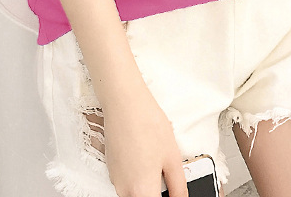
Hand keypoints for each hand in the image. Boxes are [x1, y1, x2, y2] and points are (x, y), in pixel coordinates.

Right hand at [103, 82, 188, 196]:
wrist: (124, 102)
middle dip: (157, 193)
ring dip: (147, 185)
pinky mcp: (111, 168)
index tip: (172, 193)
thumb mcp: (173, 157)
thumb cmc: (147, 123)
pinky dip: (138, 176)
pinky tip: (145, 156)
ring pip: (134, 193)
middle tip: (167, 177)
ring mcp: (115, 179)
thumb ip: (178, 187)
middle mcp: (124, 189)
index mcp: (142, 190)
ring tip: (157, 162)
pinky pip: (127, 181)